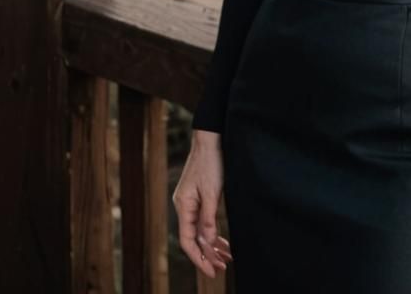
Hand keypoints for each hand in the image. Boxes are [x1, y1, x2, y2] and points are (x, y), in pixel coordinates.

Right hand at [173, 129, 232, 278]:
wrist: (210, 138)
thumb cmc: (210, 162)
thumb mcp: (212, 191)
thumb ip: (208, 218)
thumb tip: (208, 243)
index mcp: (183, 205)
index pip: (188, 241)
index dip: (199, 258)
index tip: (212, 271)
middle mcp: (184, 206)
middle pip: (194, 238)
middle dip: (208, 254)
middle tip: (223, 267)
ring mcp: (191, 201)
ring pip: (200, 230)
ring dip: (212, 244)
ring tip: (227, 257)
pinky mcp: (199, 196)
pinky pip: (204, 220)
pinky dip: (213, 231)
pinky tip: (222, 240)